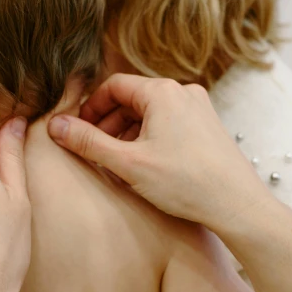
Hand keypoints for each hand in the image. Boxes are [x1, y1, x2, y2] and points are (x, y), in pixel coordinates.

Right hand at [49, 74, 268, 229]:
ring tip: (116, 161)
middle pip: (132, 99)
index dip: (90, 108)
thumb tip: (54, 125)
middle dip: (108, 122)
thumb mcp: (127, 163)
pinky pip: (168, 123)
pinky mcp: (207, 126)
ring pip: (150, 113)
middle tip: (93, 149)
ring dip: (127, 132)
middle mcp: (183, 92)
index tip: (77, 131)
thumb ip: (87, 142)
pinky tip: (142, 165)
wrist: (237, 204)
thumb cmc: (186, 183)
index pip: (113, 86)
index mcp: (162, 92)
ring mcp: (198, 108)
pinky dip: (149, 138)